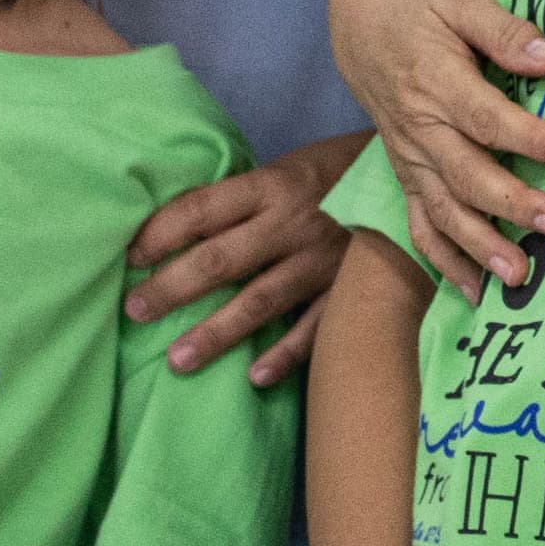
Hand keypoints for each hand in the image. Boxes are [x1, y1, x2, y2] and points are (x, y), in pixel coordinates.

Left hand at [124, 136, 360, 382]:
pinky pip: (315, 329)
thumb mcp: (288, 169)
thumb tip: (180, 228)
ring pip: (260, 301)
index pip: (203, 209)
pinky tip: (255, 376)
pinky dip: (286, 354)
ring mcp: (323, 261)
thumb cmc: (336, 173)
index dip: (161, 233)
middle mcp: (293, 223)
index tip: (130, 257)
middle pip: (221, 259)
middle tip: (135, 310)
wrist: (414, 181)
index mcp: (272, 186)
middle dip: (172, 287)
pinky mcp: (350, 290)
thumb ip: (245, 198)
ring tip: (178, 360)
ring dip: (216, 332)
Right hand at [325, 0, 544, 301]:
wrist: (360, 28)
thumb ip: (506, 32)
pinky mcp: (407, 178)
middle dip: (515, 206)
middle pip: (468, 176)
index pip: (489, 119)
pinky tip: (476, 292)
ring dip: (481, 247)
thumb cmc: (421, 14)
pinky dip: (444, 262)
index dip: (534, 139)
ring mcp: (411, 160)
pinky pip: (420, 226)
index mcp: (437, 83)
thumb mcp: (462, 3)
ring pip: (443, 212)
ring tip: (521, 276)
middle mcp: (421, 130)